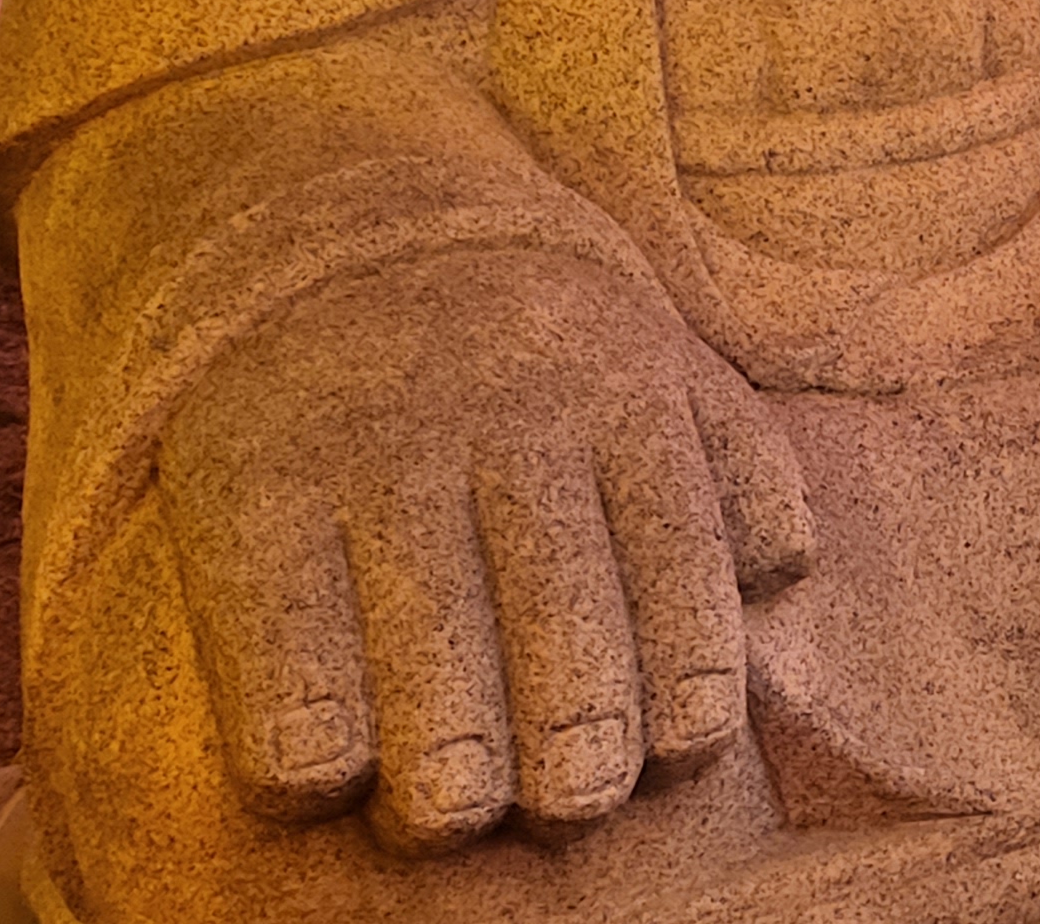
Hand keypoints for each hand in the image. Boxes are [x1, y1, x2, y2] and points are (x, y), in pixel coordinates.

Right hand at [156, 247, 811, 851]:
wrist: (337, 231)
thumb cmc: (532, 342)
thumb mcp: (659, 359)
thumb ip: (740, 461)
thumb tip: (787, 576)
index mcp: (627, 399)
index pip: (686, 569)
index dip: (690, 692)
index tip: (672, 756)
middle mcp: (512, 425)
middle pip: (568, 628)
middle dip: (579, 753)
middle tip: (567, 802)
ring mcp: (379, 458)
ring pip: (434, 658)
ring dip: (454, 774)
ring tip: (457, 808)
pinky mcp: (251, 495)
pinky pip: (285, 658)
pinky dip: (312, 747)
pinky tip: (331, 774)